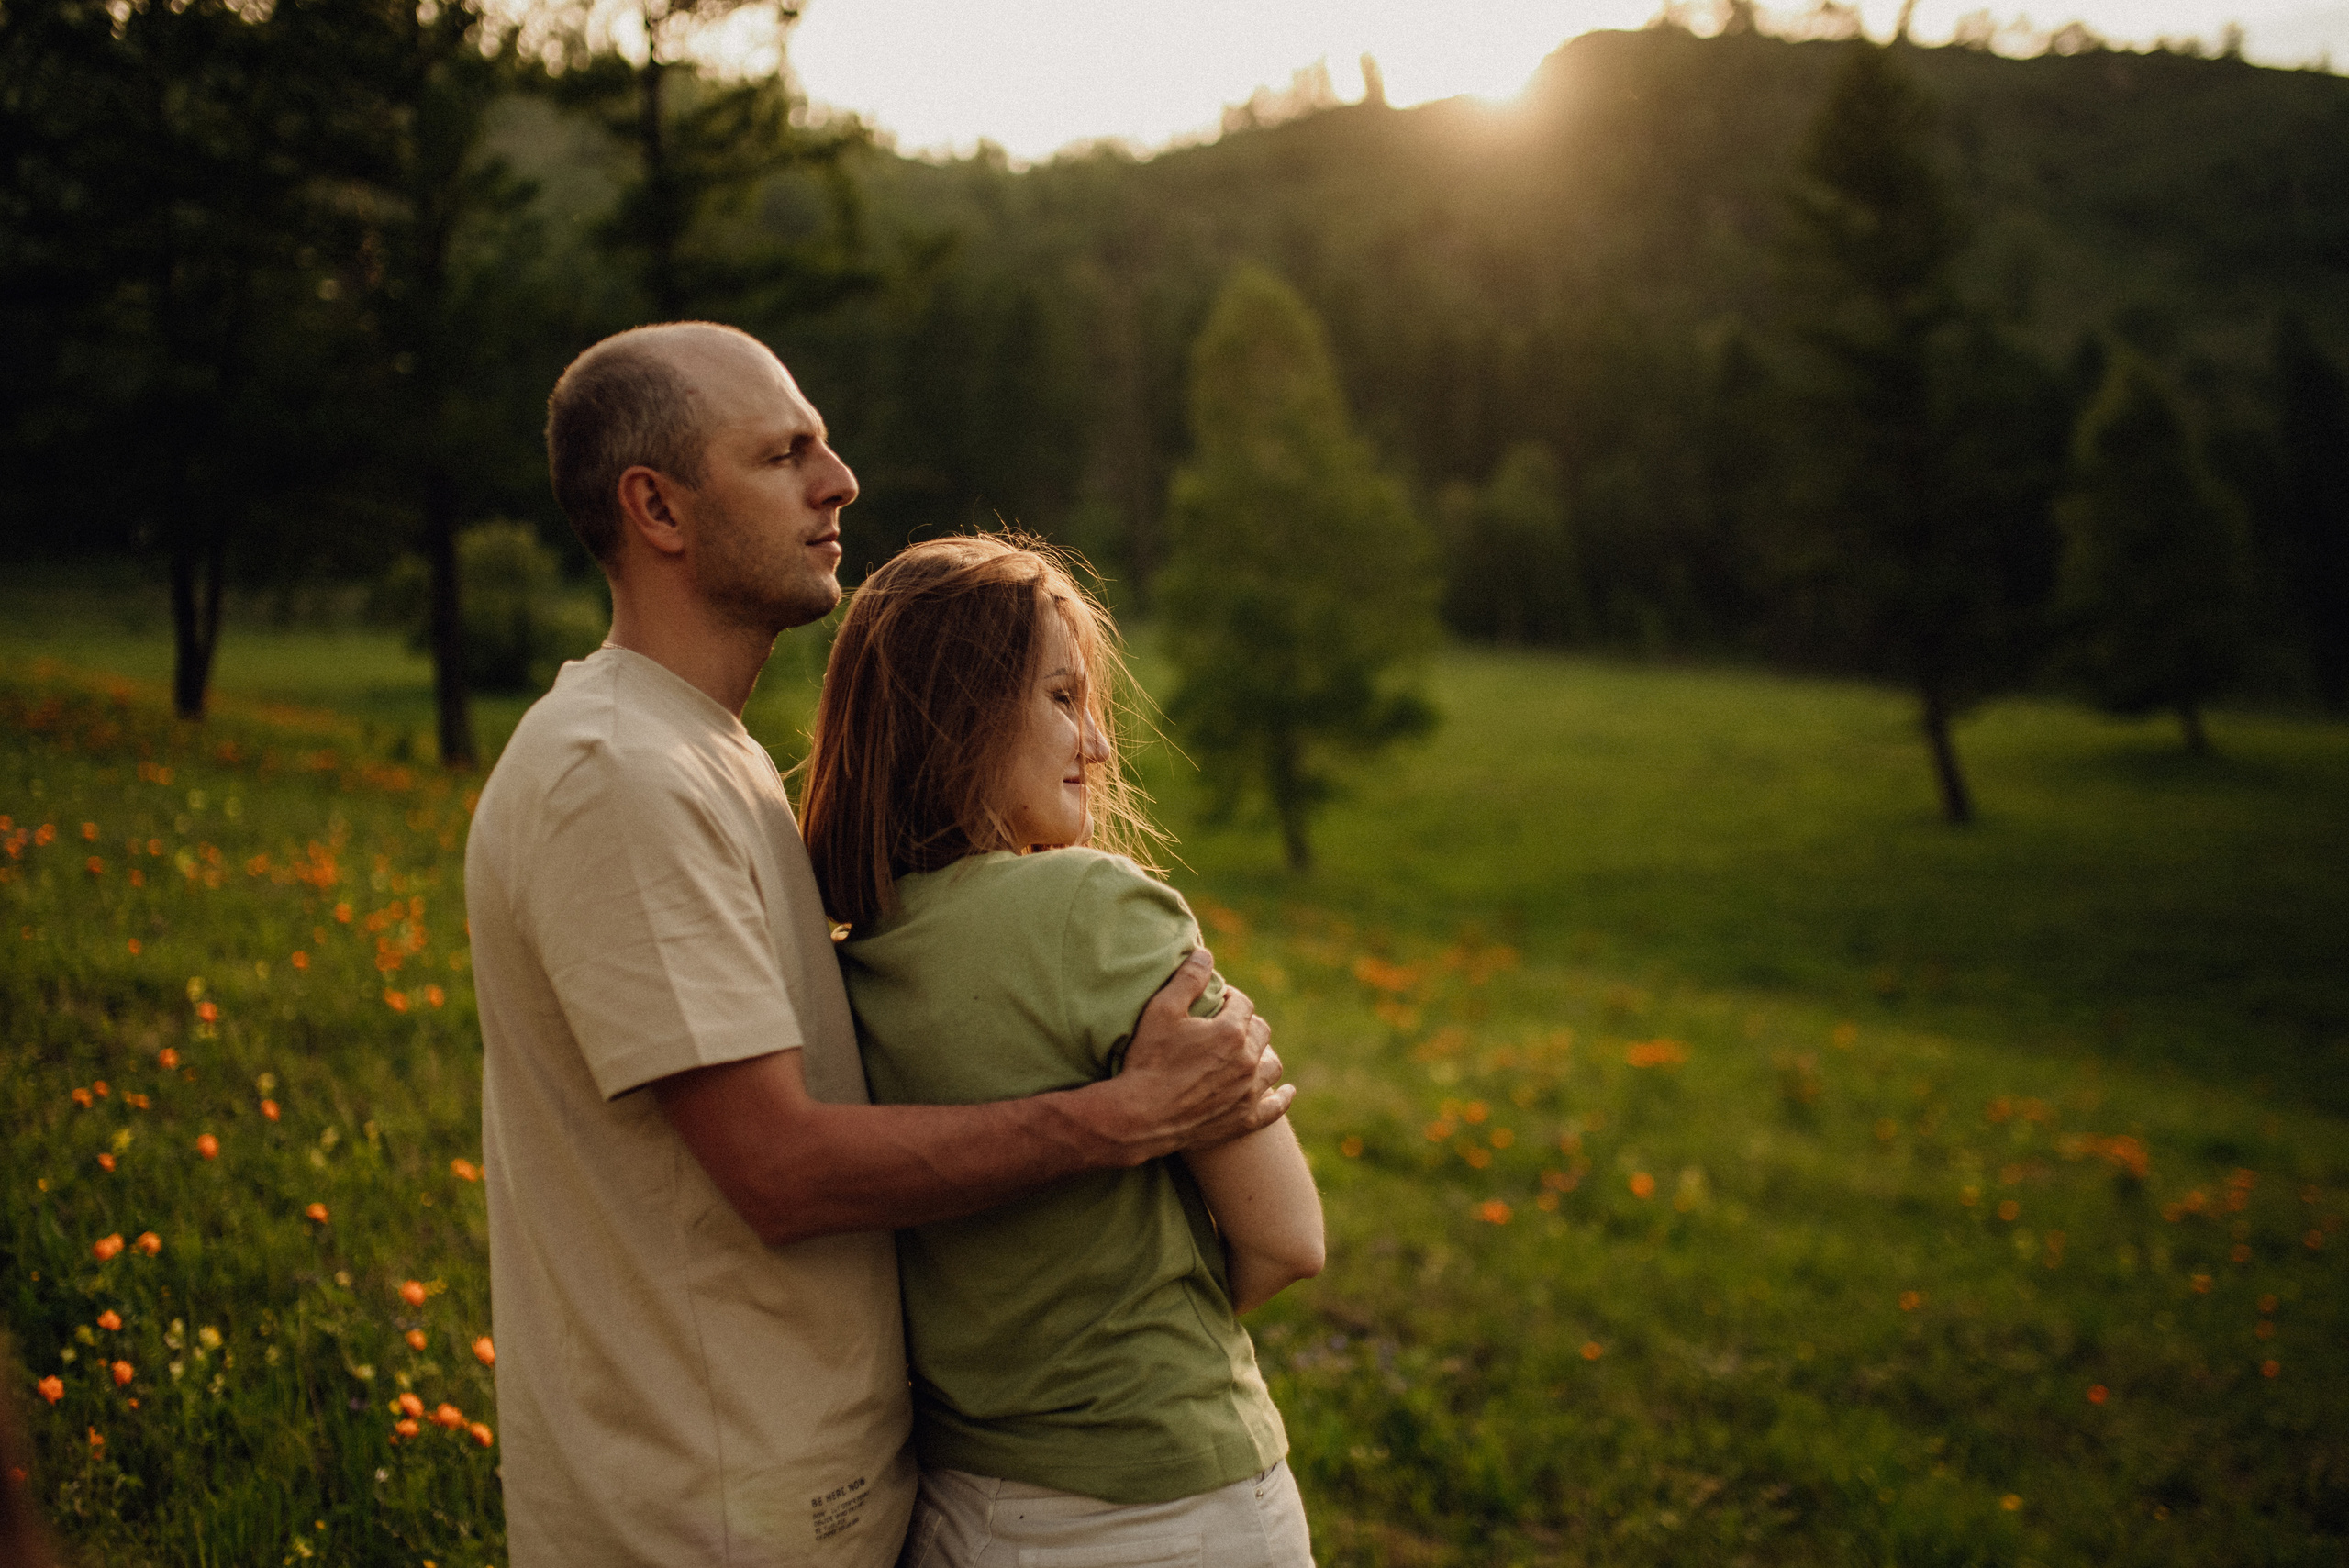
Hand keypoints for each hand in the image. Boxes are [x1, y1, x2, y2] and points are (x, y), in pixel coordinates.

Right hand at [1103, 948, 1292, 1164]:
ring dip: (1263, 1054)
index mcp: (1231, 1031)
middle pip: (1261, 1032)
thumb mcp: (1162, 1011)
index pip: (1242, 1004)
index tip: (1216, 1001)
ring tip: (1249, 1052)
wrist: (1140, 1118)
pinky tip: (1287, 1092)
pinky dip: (1282, 1098)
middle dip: (1246, 1022)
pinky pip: (1275, 1108)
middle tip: (1225, 1024)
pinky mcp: (1244, 1120)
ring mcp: (1249, 1093)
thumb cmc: (1148, 1061)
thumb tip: (1206, 954)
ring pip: (1272, 1066)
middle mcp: (1248, 1061)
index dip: (1229, 998)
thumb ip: (1188, 979)